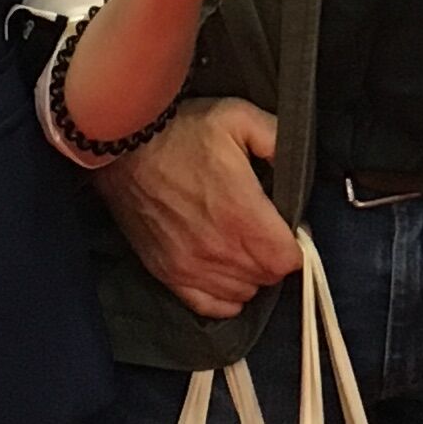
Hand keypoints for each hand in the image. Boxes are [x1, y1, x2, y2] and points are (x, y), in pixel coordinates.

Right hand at [96, 96, 302, 319]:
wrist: (124, 145)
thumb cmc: (183, 130)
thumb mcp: (240, 117)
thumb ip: (278, 140)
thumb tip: (298, 168)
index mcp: (241, 214)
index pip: (288, 260)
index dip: (295, 244)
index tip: (287, 225)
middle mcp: (218, 250)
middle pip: (267, 278)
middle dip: (274, 256)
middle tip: (266, 230)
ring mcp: (190, 266)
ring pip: (242, 293)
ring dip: (250, 274)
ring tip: (243, 246)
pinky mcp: (166, 273)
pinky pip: (208, 306)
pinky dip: (224, 295)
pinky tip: (225, 272)